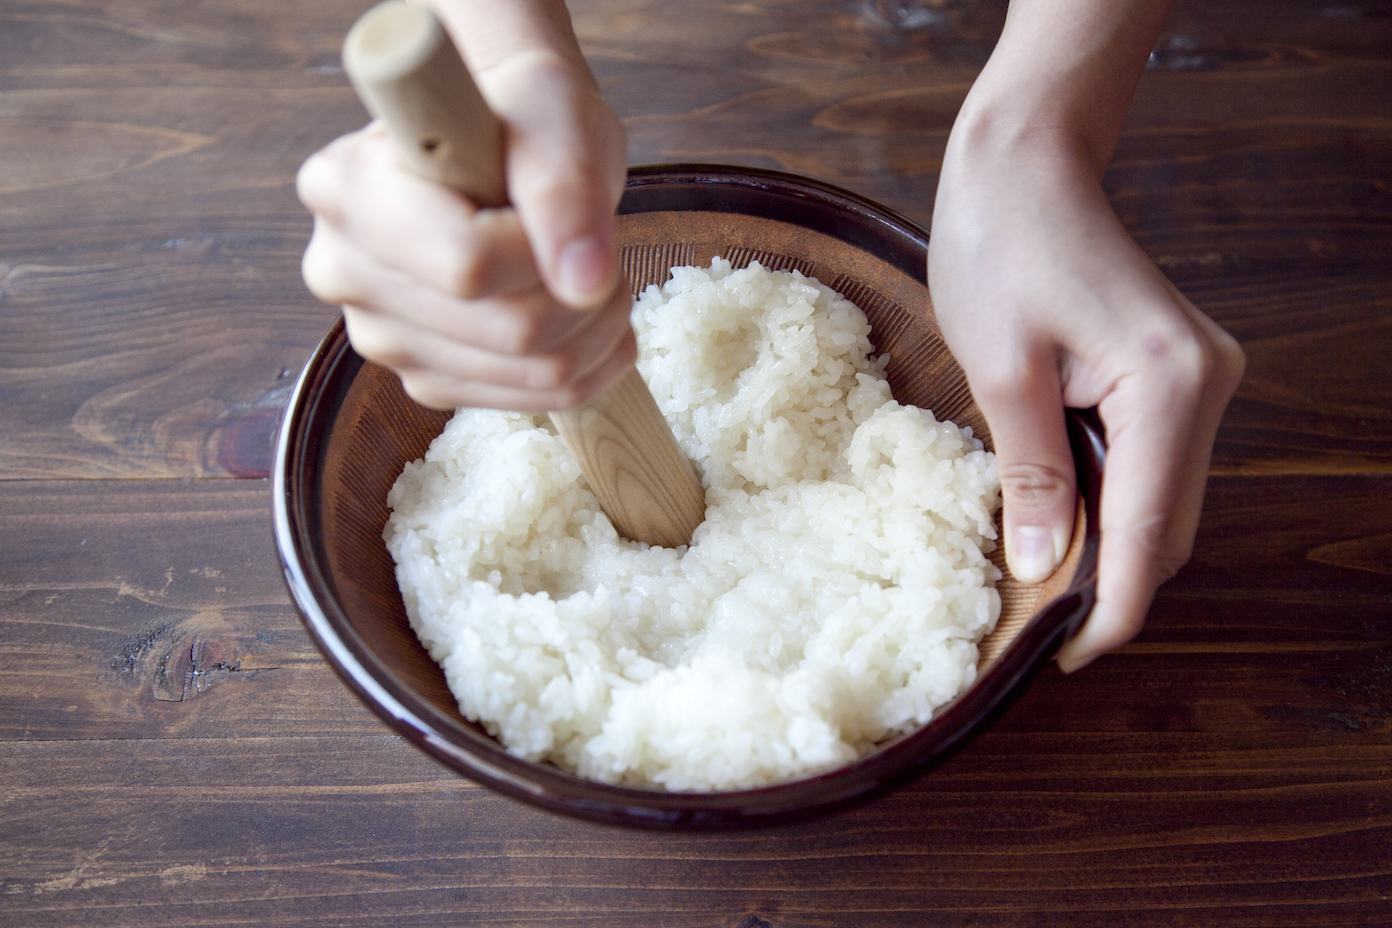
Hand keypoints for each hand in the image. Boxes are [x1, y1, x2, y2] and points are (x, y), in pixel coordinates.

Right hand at [296, 1, 633, 411]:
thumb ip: (564, 188)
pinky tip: (586, 311)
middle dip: (586, 291)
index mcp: (346, 189)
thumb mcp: (552, 113)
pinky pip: (535, 397)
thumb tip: (584, 284)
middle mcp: (344, 271)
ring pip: (534, 371)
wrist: (510, 144)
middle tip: (595, 240)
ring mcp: (382, 336)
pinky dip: (589, 359)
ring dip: (597, 326)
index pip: (469, 265)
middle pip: (511, 331)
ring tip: (588, 267)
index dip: (545, 248)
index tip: (561, 201)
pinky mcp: (426, 378)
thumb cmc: (521, 111)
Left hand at [929, 133, 1244, 672]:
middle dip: (1104, 587)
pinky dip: (1107, 505)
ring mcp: (1200, 381)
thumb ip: (1031, 474)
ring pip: (1160, 503)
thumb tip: (1041, 569)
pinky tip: (1055, 522)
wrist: (1025, 164)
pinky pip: (1150, 466)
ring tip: (1032, 584)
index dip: (1108, 612)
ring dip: (1104, 549)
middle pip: (1165, 529)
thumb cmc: (1001, 246)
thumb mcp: (1001, 371)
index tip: (1060, 660)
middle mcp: (1207, 386)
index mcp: (1170, 385)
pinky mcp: (1176, 376)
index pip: (1147, 536)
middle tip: (1028, 629)